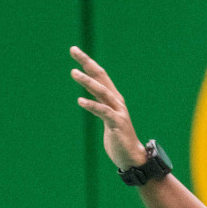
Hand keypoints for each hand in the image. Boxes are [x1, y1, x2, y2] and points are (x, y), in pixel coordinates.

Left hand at [70, 46, 147, 171]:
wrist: (133, 157)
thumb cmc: (118, 138)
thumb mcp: (107, 117)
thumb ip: (100, 105)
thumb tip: (89, 96)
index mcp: (113, 98)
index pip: (99, 75)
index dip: (87, 62)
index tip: (74, 50)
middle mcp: (116, 101)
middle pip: (101, 76)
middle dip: (87, 63)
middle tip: (73, 50)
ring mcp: (117, 111)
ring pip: (101, 91)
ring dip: (87, 81)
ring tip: (73, 73)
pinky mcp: (116, 123)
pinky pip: (103, 112)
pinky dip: (92, 105)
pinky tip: (80, 100)